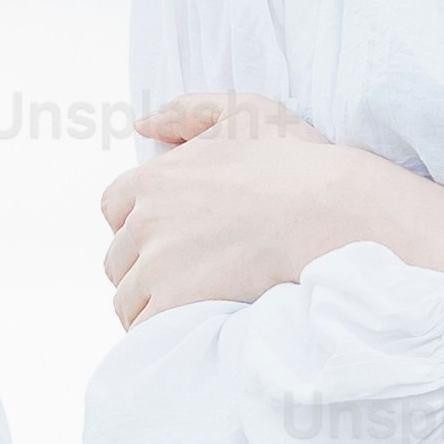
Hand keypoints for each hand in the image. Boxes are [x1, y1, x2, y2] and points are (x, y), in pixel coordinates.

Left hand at [99, 92, 443, 323]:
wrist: (329, 212)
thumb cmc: (293, 160)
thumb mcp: (242, 111)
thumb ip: (187, 112)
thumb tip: (143, 126)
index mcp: (154, 177)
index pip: (114, 209)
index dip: (139, 223)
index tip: (169, 234)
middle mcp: (146, 220)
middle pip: (119, 257)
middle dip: (144, 267)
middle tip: (186, 273)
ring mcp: (158, 264)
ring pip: (127, 299)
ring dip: (149, 304)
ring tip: (188, 305)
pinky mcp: (176, 303)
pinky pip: (146, 328)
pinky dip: (160, 332)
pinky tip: (189, 325)